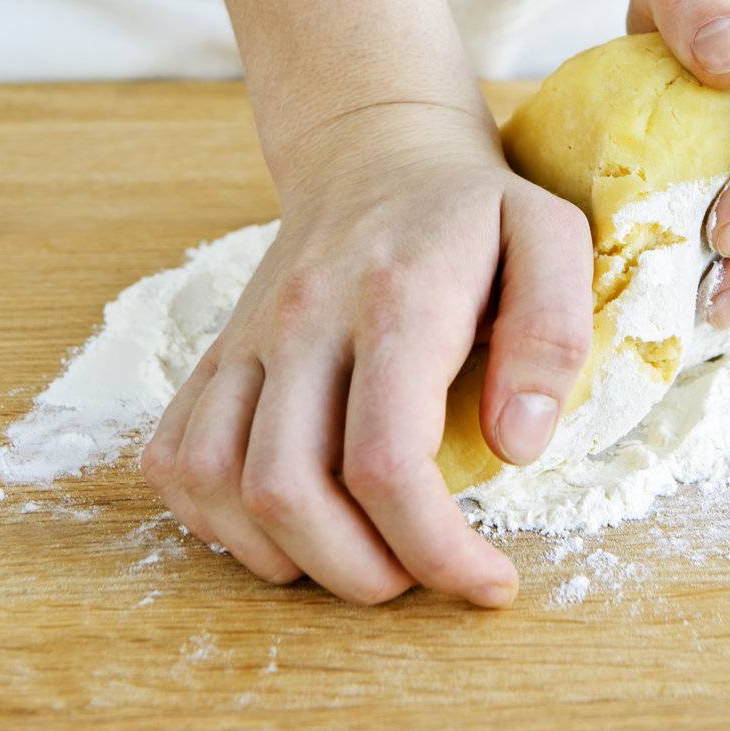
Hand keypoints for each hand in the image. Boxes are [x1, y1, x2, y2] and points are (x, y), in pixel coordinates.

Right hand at [140, 101, 592, 606]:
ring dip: (285, 556)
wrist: (375, 150)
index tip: (488, 580)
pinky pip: (176, 458)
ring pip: (218, 485)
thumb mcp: (551, 237)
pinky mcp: (216, 351)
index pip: (387, 462)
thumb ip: (553, 333)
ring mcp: (248, 335)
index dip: (435, 551)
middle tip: (420, 575)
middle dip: (359, 573)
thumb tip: (517, 446)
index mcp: (395, 299)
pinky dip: (217, 517)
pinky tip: (288, 519)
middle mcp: (305, 319)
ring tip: (359, 553)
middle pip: (289, 490)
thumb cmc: (473, 209)